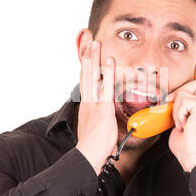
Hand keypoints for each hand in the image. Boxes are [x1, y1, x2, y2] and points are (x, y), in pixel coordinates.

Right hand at [76, 40, 116, 174]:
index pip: (85, 81)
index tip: (86, 55)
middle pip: (86, 73)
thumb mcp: (95, 129)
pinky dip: (108, 72)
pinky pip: (105, 86)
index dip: (86, 67)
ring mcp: (94, 103)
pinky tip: (110, 60)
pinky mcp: (102, 107)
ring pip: (93, 75)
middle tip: (89, 41)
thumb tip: (104, 119)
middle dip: (87, 56)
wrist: (89, 154)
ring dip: (94, 58)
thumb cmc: (93, 147)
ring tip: (95, 42)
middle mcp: (88, 101)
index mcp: (86, 106)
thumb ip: (99, 120)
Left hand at [166, 76, 195, 171]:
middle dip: (181, 91)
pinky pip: (183, 100)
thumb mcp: (181, 126)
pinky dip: (179, 113)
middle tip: (174, 107)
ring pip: (186, 90)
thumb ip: (181, 113)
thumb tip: (169, 104)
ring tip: (182, 123)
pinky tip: (184, 125)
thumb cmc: (188, 148)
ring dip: (177, 107)